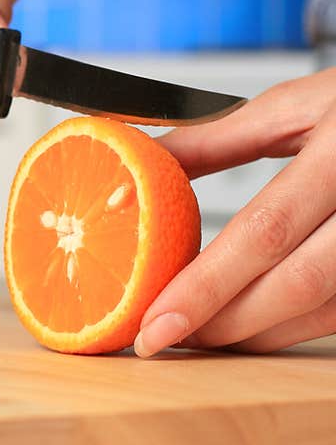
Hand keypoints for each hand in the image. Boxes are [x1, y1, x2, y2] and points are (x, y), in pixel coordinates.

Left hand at [135, 67, 335, 356]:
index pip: (264, 232)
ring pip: (324, 311)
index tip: (150, 321)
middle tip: (163, 337)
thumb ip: (208, 143)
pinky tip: (250, 324)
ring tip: (197, 334)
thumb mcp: (290, 107)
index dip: (203, 287)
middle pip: (295, 285)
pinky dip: (290, 326)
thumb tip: (129, 182)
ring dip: (253, 333)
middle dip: (220, 324)